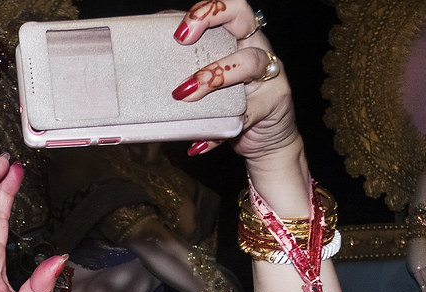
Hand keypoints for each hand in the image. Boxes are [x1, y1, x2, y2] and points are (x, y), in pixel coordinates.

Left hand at [172, 0, 298, 162]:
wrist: (268, 141)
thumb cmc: (233, 107)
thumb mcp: (212, 83)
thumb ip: (191, 68)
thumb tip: (152, 56)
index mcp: (240, 40)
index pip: (229, 8)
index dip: (206, 11)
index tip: (178, 31)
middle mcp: (258, 51)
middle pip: (242, 18)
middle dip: (211, 18)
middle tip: (182, 40)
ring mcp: (270, 76)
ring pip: (248, 63)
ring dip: (212, 76)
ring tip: (184, 94)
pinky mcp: (272, 106)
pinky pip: (245, 115)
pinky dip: (217, 132)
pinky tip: (197, 143)